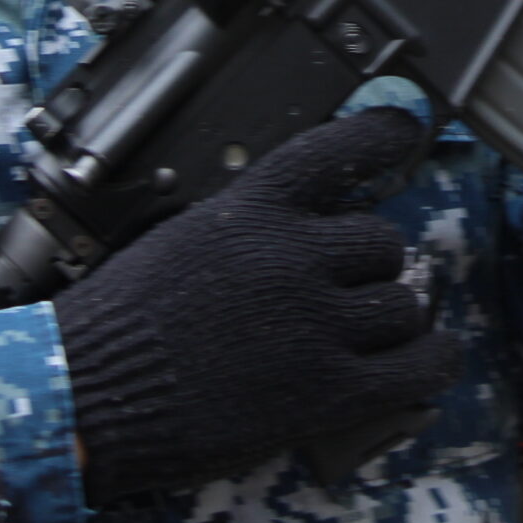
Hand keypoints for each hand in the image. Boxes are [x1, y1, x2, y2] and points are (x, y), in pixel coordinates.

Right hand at [53, 107, 461, 501]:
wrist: (90, 393)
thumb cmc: (123, 321)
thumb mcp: (185, 237)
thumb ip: (252, 224)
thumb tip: (316, 225)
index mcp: (252, 210)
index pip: (337, 150)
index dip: (383, 136)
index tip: (406, 129)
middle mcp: (293, 256)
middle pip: (383, 241)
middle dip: (368, 267)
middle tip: (340, 291)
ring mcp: (317, 324)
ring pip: (404, 303)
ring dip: (390, 321)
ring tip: (359, 338)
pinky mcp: (331, 391)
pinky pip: (421, 364)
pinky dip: (432, 360)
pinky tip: (423, 360)